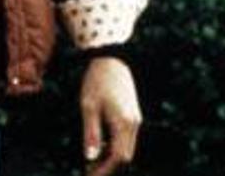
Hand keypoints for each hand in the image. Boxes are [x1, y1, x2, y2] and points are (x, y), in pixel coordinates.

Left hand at [79, 56, 141, 175]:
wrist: (111, 59)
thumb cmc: (96, 81)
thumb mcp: (89, 106)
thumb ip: (91, 133)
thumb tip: (90, 157)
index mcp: (124, 123)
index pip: (118, 157)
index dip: (105, 169)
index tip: (89, 174)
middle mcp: (134, 124)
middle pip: (125, 156)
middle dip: (109, 166)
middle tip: (89, 170)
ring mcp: (135, 119)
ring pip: (127, 148)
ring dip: (112, 157)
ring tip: (93, 160)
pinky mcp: (133, 115)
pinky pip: (127, 138)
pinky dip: (115, 146)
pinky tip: (102, 145)